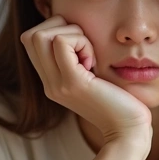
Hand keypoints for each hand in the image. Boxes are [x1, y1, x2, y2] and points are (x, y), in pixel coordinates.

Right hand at [20, 16, 151, 144]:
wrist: (128, 132)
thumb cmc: (120, 102)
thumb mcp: (93, 77)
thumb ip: (80, 60)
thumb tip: (77, 31)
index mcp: (52, 81)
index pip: (31, 40)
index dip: (56, 31)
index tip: (81, 49)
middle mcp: (49, 83)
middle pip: (30, 35)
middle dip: (60, 27)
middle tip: (85, 47)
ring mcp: (57, 84)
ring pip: (41, 36)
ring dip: (72, 35)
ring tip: (90, 57)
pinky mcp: (72, 82)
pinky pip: (62, 43)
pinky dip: (82, 42)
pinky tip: (95, 63)